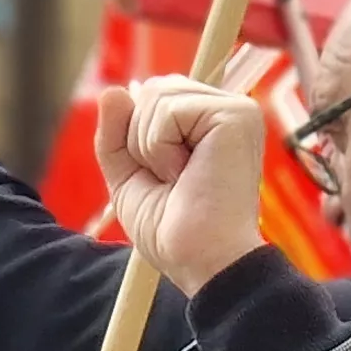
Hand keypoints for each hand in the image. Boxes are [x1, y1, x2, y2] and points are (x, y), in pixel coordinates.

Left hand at [95, 75, 270, 292]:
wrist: (201, 261)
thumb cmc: (172, 230)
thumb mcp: (128, 176)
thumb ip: (115, 133)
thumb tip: (113, 89)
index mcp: (208, 122)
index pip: (154, 96)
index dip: (138, 137)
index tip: (165, 179)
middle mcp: (227, 109)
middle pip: (153, 89)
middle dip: (141, 139)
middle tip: (173, 181)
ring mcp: (237, 109)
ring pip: (156, 96)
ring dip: (151, 148)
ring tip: (181, 179)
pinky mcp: (236, 114)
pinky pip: (167, 110)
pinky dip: (161, 149)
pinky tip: (187, 174)